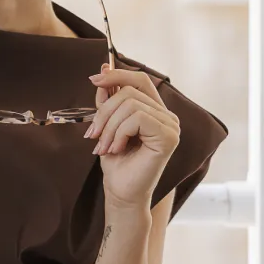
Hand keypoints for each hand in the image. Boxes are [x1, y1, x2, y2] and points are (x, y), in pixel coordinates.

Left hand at [84, 63, 179, 209]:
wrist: (121, 192)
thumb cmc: (116, 162)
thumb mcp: (107, 125)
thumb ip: (108, 100)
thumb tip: (103, 70)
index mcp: (155, 111)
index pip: (140, 80)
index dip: (117, 75)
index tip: (94, 80)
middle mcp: (167, 116)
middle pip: (129, 92)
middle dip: (104, 112)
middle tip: (93, 135)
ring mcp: (171, 126)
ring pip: (130, 105)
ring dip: (108, 127)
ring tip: (103, 147)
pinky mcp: (169, 136)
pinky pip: (136, 118)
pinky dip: (119, 133)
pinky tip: (116, 149)